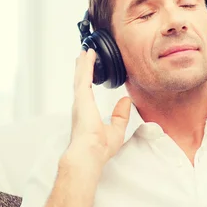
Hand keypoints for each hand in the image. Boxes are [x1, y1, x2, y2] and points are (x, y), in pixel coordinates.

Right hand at [68, 49, 130, 165]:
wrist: (90, 154)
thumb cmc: (100, 148)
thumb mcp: (117, 130)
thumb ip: (120, 115)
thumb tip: (126, 101)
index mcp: (87, 114)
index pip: (87, 92)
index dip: (87, 80)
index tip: (88, 70)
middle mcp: (81, 106)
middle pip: (81, 81)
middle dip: (83, 68)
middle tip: (85, 55)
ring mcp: (80, 102)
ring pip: (81, 77)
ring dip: (83, 64)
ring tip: (86, 51)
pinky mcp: (82, 99)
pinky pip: (84, 77)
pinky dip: (86, 65)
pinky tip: (87, 55)